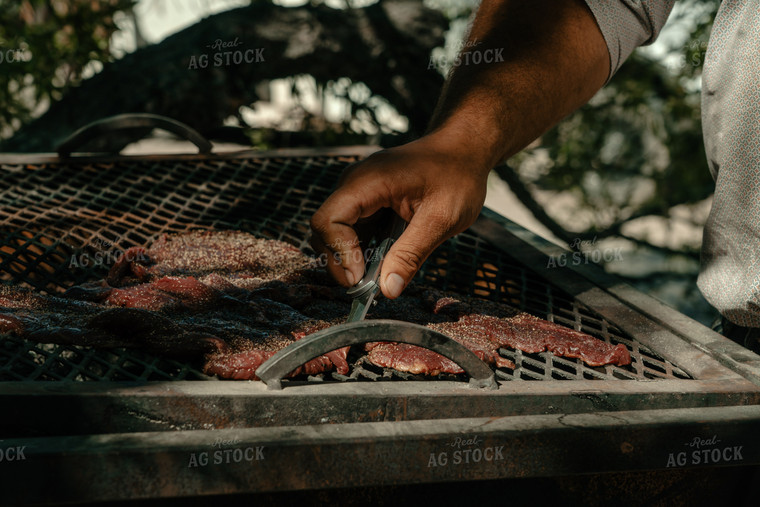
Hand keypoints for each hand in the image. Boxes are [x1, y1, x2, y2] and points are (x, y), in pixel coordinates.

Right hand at [310, 134, 490, 298]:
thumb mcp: (442, 218)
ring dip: (349, 256)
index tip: (360, 278)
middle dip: (339, 260)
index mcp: (368, 181)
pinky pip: (350, 227)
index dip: (339, 253)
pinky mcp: (365, 198)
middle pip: (324, 227)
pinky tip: (382, 259)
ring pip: (334, 230)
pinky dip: (360, 248)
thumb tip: (388, 290)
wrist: (463, 148)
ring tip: (375, 275)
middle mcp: (354, 182)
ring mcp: (358, 189)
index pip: (329, 220)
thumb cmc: (457, 175)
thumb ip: (412, 253)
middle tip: (365, 286)